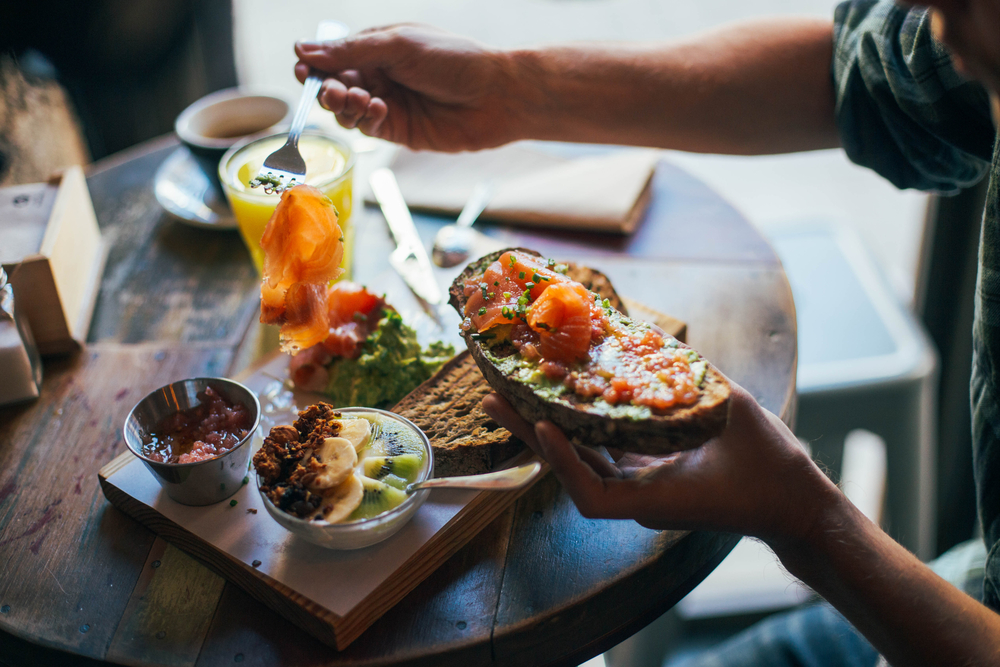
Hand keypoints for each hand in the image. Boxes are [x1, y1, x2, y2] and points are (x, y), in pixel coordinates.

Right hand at [294, 25, 525, 150]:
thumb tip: (304, 49)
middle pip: (335, 86)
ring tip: (357, 98)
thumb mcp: (397, 46)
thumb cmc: (452, 60)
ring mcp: (389, 104)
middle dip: (327, 88)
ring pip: (347, 110)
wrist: (494, 95)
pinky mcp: (399, 130)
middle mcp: (380, 76)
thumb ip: (351, 51)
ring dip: (344, 105)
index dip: (316, 64)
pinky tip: (378, 109)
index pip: (334, 57)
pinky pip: (368, 128)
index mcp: (378, 48)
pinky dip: (366, 119)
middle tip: (330, 90)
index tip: (302, 69)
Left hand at [482, 384, 839, 545]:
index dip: (564, 463)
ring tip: (507, 393)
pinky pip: (603, 449)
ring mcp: (639, 484)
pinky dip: (580, 423)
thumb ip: (692, 382)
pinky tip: (559, 396)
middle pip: (571, 467)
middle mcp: (637, 496)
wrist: (788, 502)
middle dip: (529, 432)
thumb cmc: (766, 469)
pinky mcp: (646, 473)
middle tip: (490, 398)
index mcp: (655, 499)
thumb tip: (652, 343)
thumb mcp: (734, 415)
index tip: (543, 428)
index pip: (593, 494)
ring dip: (543, 424)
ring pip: (580, 454)